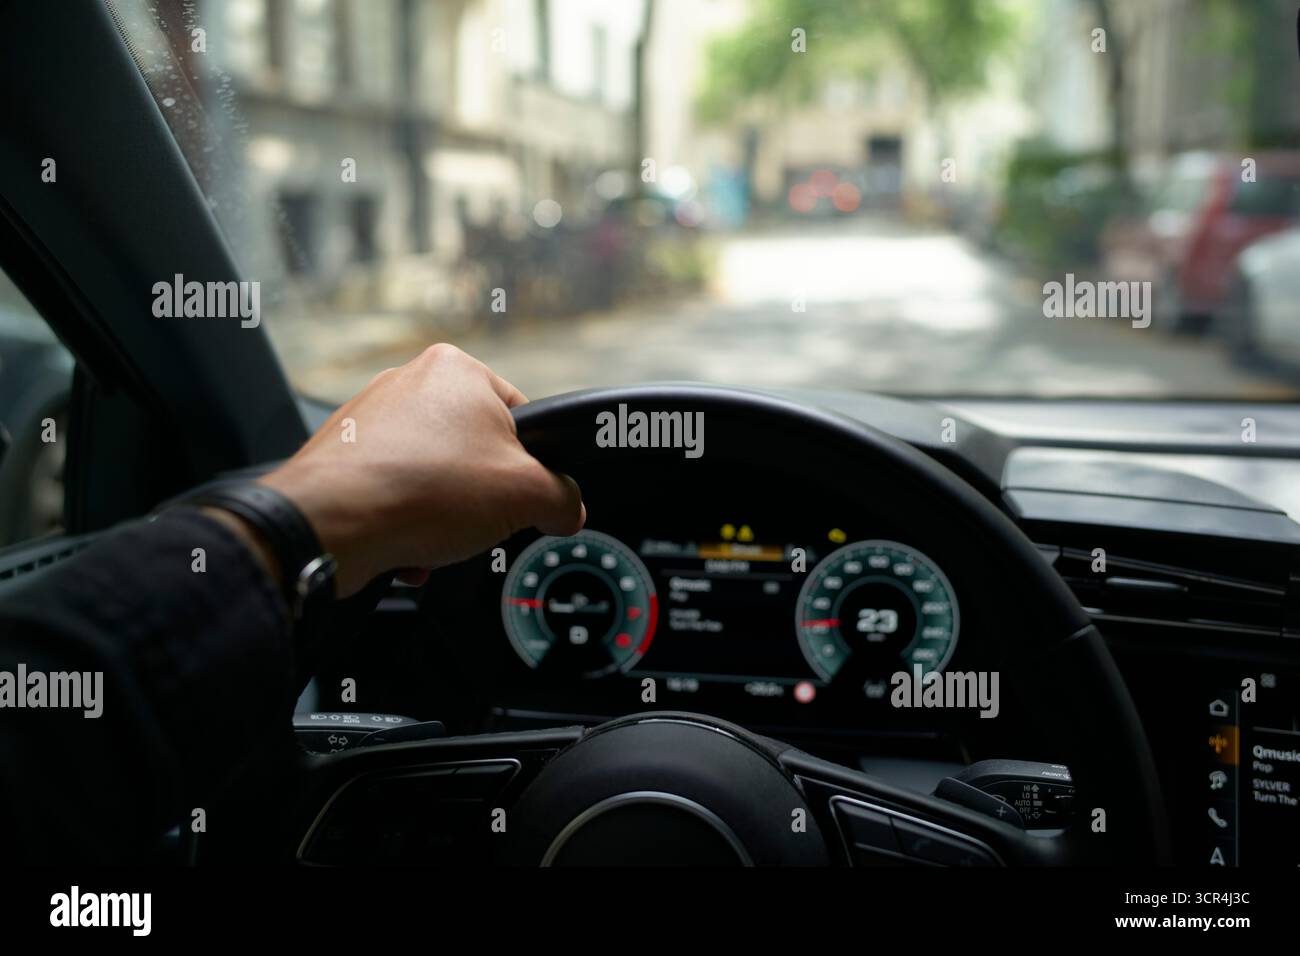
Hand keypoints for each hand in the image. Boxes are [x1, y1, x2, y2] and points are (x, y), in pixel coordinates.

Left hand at [259, 344, 584, 595]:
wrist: (330, 524)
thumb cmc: (419, 490)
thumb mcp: (526, 496)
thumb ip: (564, 498)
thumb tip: (567, 508)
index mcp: (458, 370)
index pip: (522, 420)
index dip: (532, 468)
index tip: (527, 500)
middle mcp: (409, 382)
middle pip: (476, 453)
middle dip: (481, 500)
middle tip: (479, 524)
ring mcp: (370, 418)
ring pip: (434, 479)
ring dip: (444, 519)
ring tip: (436, 539)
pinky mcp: (344, 457)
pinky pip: (395, 494)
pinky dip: (407, 523)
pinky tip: (406, 547)